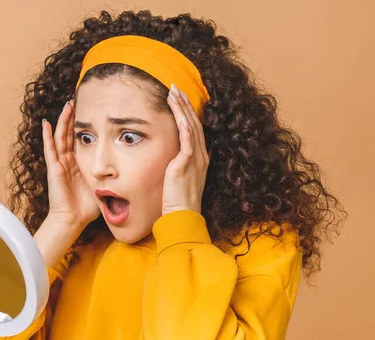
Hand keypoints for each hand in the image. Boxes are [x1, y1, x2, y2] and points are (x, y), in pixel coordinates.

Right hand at [42, 100, 100, 228]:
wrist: (72, 219)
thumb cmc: (87, 206)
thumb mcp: (102, 185)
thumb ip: (111, 176)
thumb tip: (131, 171)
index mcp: (78, 164)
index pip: (81, 139)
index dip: (84, 125)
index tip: (91, 111)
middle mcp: (68, 161)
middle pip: (70, 133)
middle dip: (73, 117)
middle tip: (78, 100)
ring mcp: (60, 163)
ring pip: (60, 136)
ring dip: (63, 120)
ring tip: (68, 105)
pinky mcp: (54, 168)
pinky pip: (49, 149)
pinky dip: (47, 135)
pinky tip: (46, 123)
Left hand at [162, 84, 209, 214]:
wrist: (182, 215)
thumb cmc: (178, 201)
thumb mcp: (181, 179)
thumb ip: (180, 166)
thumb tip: (174, 158)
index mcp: (200, 158)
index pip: (195, 129)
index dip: (188, 112)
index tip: (179, 99)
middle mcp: (201, 156)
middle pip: (195, 123)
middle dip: (185, 104)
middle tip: (175, 88)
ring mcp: (196, 158)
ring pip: (191, 126)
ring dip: (182, 108)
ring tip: (174, 93)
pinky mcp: (187, 163)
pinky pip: (188, 139)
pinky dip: (183, 124)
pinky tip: (178, 112)